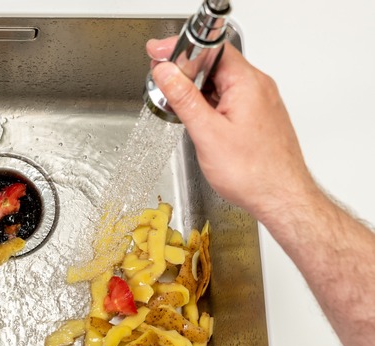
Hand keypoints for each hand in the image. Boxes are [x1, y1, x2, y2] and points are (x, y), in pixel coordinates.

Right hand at [146, 37, 315, 221]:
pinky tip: (200, 122)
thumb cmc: (254, 173)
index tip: (160, 58)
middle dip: (187, 74)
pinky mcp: (258, 117)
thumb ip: (184, 98)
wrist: (282, 199)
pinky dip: (211, 105)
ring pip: (222, 83)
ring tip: (180, 110)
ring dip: (198, 92)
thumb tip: (167, 73)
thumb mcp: (207, 133)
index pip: (212, 50)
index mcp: (248, 83)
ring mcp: (260, 102)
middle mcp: (258, 88)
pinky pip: (230, 99)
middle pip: (216, 65)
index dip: (182, 51)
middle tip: (164, 87)